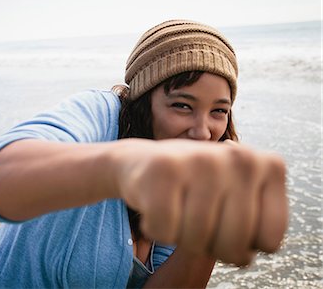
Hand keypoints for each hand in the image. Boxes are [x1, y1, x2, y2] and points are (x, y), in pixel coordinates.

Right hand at [114, 138, 287, 265]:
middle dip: (210, 245)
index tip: (225, 222)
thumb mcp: (237, 198)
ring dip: (181, 236)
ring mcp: (203, 160)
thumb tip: (242, 252)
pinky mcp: (164, 168)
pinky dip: (156, 228)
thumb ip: (256, 222)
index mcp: (268, 166)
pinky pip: (165, 232)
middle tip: (197, 219)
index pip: (268, 242)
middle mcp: (241, 159)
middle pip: (233, 247)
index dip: (242, 245)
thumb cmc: (194, 187)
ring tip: (176, 208)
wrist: (142, 161)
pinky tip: (156, 204)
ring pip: (197, 241)